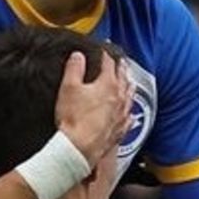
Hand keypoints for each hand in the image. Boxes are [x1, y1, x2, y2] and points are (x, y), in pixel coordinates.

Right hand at [54, 51, 131, 165]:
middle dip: (121, 68)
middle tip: (122, 62)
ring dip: (129, 87)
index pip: (109, 64)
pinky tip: (130, 114)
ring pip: (129, 97)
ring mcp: (121, 116)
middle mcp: (119, 99)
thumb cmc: (74, 120)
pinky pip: (128, 119)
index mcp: (108, 84)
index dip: (105, 54)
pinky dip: (129, 113)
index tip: (103, 50)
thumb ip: (74, 68)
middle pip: (123, 78)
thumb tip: (78, 56)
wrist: (79, 148)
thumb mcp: (68, 87)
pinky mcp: (119, 131)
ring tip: (130, 82)